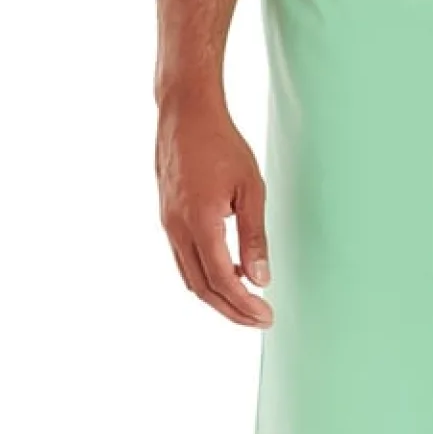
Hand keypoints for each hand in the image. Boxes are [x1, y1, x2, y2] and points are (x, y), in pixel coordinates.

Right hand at [156, 102, 273, 327]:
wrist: (186, 114)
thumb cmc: (221, 144)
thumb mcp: (250, 188)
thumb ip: (254, 236)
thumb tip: (260, 278)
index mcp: (199, 223)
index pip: (220, 280)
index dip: (243, 304)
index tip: (265, 316)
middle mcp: (177, 229)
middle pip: (201, 288)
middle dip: (231, 310)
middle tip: (259, 319)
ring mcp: (168, 224)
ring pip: (189, 276)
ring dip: (216, 295)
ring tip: (246, 301)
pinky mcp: (167, 216)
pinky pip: (183, 258)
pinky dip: (204, 274)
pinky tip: (227, 269)